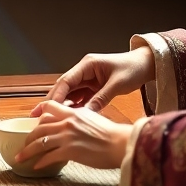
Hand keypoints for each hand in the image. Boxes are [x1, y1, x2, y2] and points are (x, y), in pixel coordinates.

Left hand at [17, 101, 131, 170]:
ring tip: (21, 157)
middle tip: (24, 143)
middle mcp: (67, 122)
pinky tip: (36, 166)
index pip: (49, 106)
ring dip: (27, 150)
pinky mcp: (69, 151)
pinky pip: (49, 156)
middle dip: (29, 136)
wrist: (120, 144)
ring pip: (39, 142)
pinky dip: (40, 161)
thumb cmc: (112, 135)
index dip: (38, 112)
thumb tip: (73, 125)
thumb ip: (79, 119)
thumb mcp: (93, 119)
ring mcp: (67, 136)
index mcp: (73, 112)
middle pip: (39, 126)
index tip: (32, 120)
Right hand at [37, 45, 155, 113]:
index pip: (66, 80)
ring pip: (70, 94)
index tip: (46, 109)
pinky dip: (74, 107)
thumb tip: (84, 114)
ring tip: (48, 120)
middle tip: (37, 116)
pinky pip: (80, 98)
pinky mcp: (94, 87)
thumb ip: (100, 98)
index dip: (55, 95)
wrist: (147, 65)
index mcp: (87, 65)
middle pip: (64, 87)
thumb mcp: (117, 85)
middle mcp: (85, 71)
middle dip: (51, 101)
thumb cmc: (133, 69)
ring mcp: (89, 79)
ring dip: (61, 106)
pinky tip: (67, 118)